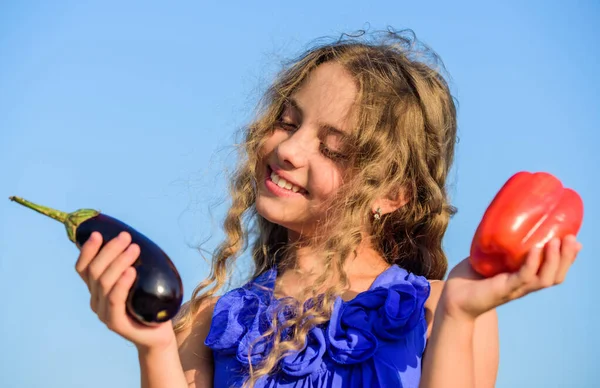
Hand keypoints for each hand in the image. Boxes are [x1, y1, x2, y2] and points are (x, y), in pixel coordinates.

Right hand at [75, 231, 175, 351]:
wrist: (158, 333)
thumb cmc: (150, 302)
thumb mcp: (140, 279)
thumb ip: (132, 262)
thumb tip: (134, 238)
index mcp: (97, 288)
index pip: (84, 268)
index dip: (88, 251)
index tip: (98, 234)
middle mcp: (96, 300)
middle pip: (95, 271)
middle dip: (109, 250)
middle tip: (126, 237)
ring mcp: (104, 312)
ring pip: (104, 283)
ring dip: (118, 262)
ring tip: (134, 249)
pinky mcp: (115, 323)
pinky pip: (115, 300)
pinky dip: (122, 284)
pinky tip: (131, 271)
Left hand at [441, 235, 581, 320]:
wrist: (452, 298)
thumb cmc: (468, 277)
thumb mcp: (487, 257)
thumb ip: (496, 243)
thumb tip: (501, 220)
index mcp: (524, 278)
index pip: (553, 270)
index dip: (567, 258)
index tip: (574, 239)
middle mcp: (524, 285)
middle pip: (556, 276)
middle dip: (567, 258)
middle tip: (572, 238)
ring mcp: (515, 288)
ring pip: (544, 278)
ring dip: (554, 260)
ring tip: (557, 242)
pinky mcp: (503, 289)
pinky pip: (523, 277)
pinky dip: (531, 264)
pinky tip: (534, 250)